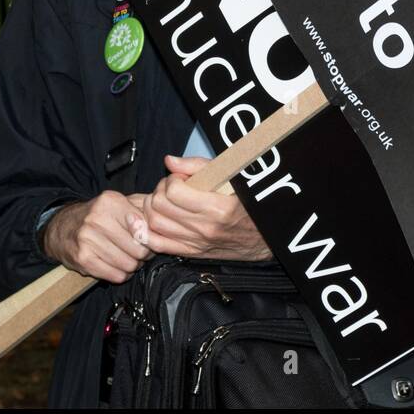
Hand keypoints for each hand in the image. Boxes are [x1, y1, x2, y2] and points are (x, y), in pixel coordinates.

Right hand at [43, 191, 152, 282]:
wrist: (61, 228)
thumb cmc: (98, 216)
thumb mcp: (118, 203)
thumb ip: (141, 208)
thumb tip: (163, 219)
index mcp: (111, 202)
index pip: (145, 228)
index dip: (152, 239)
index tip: (150, 241)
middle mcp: (98, 219)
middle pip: (139, 249)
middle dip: (144, 255)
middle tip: (141, 253)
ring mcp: (88, 240)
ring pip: (129, 264)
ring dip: (133, 266)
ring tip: (129, 259)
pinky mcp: (83, 259)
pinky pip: (116, 275)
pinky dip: (121, 274)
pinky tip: (117, 267)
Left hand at [137, 155, 272, 261]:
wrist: (265, 237)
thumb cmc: (250, 204)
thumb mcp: (232, 178)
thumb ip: (199, 166)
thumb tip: (170, 161)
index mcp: (217, 208)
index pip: (173, 191)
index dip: (172, 178)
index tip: (181, 177)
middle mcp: (204, 228)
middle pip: (158, 206)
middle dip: (159, 190)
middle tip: (170, 186)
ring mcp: (196, 243)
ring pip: (154, 224)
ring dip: (153, 208)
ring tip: (165, 201)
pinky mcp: (191, 253)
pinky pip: (158, 245)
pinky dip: (148, 231)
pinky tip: (155, 219)